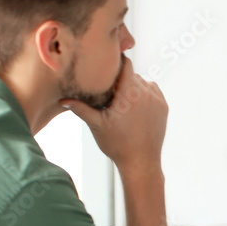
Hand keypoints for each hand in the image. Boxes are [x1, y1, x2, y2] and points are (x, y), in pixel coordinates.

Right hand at [62, 58, 167, 175]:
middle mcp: (146, 93)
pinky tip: (134, 106)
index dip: (116, 63)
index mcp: (129, 93)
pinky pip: (153, 91)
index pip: (126, 65)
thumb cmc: (117, 144)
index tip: (107, 66)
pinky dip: (144, 94)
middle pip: (132, 74)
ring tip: (122, 101)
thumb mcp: (96, 125)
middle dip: (121, 80)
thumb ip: (81, 109)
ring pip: (143, 82)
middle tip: (110, 90)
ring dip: (133, 87)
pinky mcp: (164, 106)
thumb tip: (62, 99)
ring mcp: (157, 99)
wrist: (141, 161)